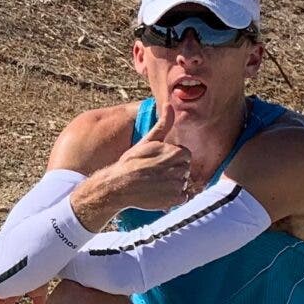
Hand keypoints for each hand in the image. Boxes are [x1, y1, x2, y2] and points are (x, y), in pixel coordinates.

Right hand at [90, 97, 194, 216]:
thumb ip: (163, 124)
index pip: (184, 155)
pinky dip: (174, 197)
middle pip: (185, 168)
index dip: (171, 158)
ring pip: (183, 183)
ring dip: (173, 184)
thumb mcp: (147, 140)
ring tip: (155, 183)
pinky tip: (159, 193)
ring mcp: (177, 185)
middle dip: (173, 171)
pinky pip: (183, 197)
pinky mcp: (175, 199)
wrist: (118, 185)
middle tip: (155, 173)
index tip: (158, 161)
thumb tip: (169, 104)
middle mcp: (179, 169)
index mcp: (175, 152)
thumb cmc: (131, 162)